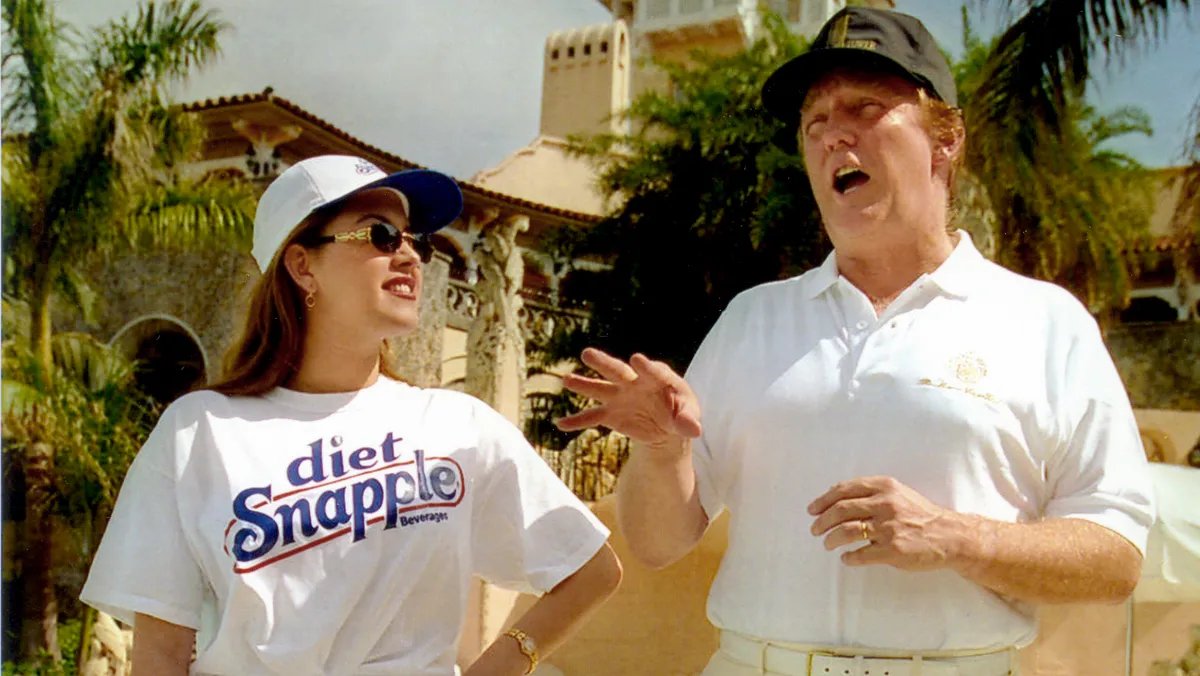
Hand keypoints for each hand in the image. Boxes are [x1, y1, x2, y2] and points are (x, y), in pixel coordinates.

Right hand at [555, 347, 701, 449]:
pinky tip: (561, 424)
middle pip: (618, 370)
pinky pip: (592, 417)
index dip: (646, 366)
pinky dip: (577, 421)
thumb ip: (689, 420)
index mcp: (658, 377)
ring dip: (583, 384)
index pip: (652, 370)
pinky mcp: (611, 414)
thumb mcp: (689, 416)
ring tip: (566, 379)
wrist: (667, 426)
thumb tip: (693, 429)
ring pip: (599, 388)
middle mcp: (635, 382)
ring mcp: (620, 397)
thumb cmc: (681, 413)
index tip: (636, 360)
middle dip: (603, 362)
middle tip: (587, 354)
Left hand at [807, 476, 971, 570]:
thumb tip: (835, 499)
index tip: (812, 510)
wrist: (950, 535)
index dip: (824, 500)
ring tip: (827, 544)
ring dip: (831, 539)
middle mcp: (885, 504)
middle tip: (815, 530)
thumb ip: (871, 493)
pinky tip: (846, 558)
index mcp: (885, 487)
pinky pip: (861, 554)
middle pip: (841, 510)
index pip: (844, 489)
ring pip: (846, 531)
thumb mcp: (898, 493)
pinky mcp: (893, 549)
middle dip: (822, 521)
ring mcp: (888, 527)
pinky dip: (849, 557)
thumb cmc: (920, 514)